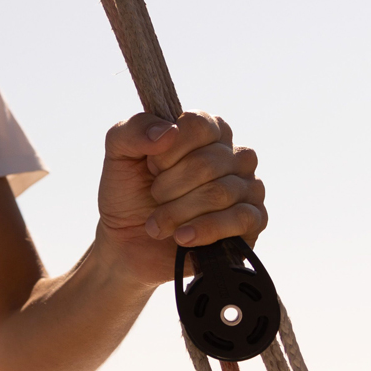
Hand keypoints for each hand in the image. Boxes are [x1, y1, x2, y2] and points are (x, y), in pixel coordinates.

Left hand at [95, 111, 267, 288]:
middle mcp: (233, 155)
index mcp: (207, 131)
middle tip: (153, 198)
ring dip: (178, 212)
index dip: (168, 151)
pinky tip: (183, 237)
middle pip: (208, 163)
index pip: (198, 125)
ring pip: (220, 193)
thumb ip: (133, 130)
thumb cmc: (129, 194)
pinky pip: (241, 219)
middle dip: (168, 187)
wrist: (129, 244)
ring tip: (158, 224)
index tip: (150, 167)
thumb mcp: (118, 155)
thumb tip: (168, 131)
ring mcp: (247, 187)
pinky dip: (205, 230)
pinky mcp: (252, 221)